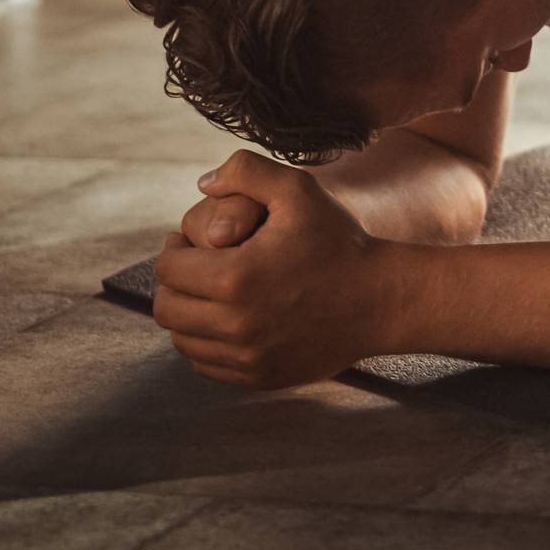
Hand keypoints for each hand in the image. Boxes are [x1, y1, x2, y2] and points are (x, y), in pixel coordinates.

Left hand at [152, 149, 398, 388]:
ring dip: (188, 315)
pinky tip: (229, 320)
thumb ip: (246, 171)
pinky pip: (207, 365)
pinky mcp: (259, 377)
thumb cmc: (339, 242)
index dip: (175, 249)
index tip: (190, 242)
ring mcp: (246, 357)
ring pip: (183, 340)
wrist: (381, 299)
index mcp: (235, 277)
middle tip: (195, 266)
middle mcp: (234, 324)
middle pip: (167, 308)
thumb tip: (201, 184)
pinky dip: (207, 344)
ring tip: (210, 293)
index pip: (168, 268)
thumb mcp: (299, 190)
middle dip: (174, 284)